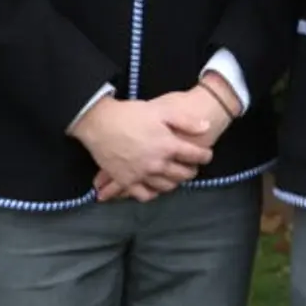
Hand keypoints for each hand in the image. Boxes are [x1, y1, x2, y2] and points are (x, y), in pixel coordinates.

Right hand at [75, 94, 213, 203]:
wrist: (99, 123)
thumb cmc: (131, 114)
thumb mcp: (162, 111)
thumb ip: (186, 121)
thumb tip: (206, 127)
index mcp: (168, 146)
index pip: (196, 156)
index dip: (205, 156)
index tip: (207, 155)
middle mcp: (157, 164)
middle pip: (183, 174)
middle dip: (192, 171)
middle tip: (193, 168)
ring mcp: (141, 175)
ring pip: (166, 186)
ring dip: (175, 183)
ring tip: (176, 177)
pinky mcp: (126, 181)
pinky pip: (144, 195)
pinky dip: (152, 193)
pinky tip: (155, 188)